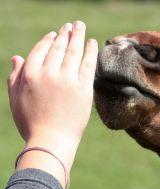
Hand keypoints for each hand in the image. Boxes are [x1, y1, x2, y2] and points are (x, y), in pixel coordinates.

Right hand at [7, 21, 97, 187]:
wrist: (51, 141)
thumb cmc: (31, 123)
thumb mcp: (15, 99)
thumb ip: (15, 77)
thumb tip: (17, 57)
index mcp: (30, 75)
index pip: (41, 51)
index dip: (49, 40)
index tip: (55, 34)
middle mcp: (48, 74)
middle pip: (59, 48)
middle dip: (66, 34)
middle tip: (72, 25)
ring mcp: (67, 80)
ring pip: (74, 52)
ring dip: (78, 37)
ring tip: (81, 27)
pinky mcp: (83, 88)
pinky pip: (88, 64)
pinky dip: (90, 51)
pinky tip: (93, 43)